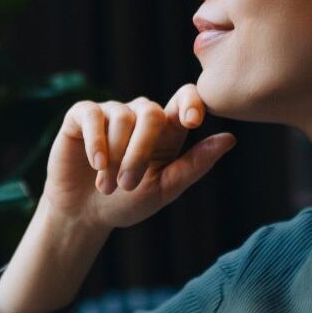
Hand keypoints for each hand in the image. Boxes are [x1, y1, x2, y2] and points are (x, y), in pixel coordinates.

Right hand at [41, 85, 236, 231]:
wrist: (83, 214)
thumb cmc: (127, 202)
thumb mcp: (164, 189)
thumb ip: (194, 164)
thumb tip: (230, 139)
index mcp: (167, 130)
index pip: (185, 98)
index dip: (191, 102)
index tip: (192, 122)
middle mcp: (140, 115)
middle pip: (151, 113)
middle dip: (140, 151)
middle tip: (127, 184)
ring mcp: (111, 112)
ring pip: (121, 118)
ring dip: (115, 157)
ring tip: (106, 186)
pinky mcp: (81, 115)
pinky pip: (92, 115)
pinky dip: (96, 142)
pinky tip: (96, 164)